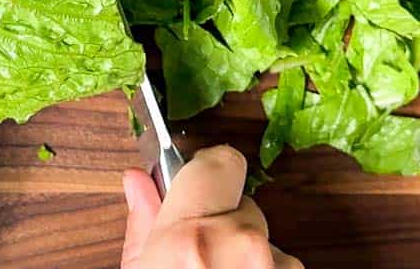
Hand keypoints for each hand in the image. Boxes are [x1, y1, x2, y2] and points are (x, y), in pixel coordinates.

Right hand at [120, 145, 302, 268]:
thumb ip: (143, 226)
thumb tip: (138, 182)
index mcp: (193, 234)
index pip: (222, 161)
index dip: (206, 172)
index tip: (195, 186)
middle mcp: (241, 245)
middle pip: (243, 205)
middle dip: (224, 223)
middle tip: (198, 255)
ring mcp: (275, 265)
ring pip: (264, 240)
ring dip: (246, 256)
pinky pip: (281, 264)